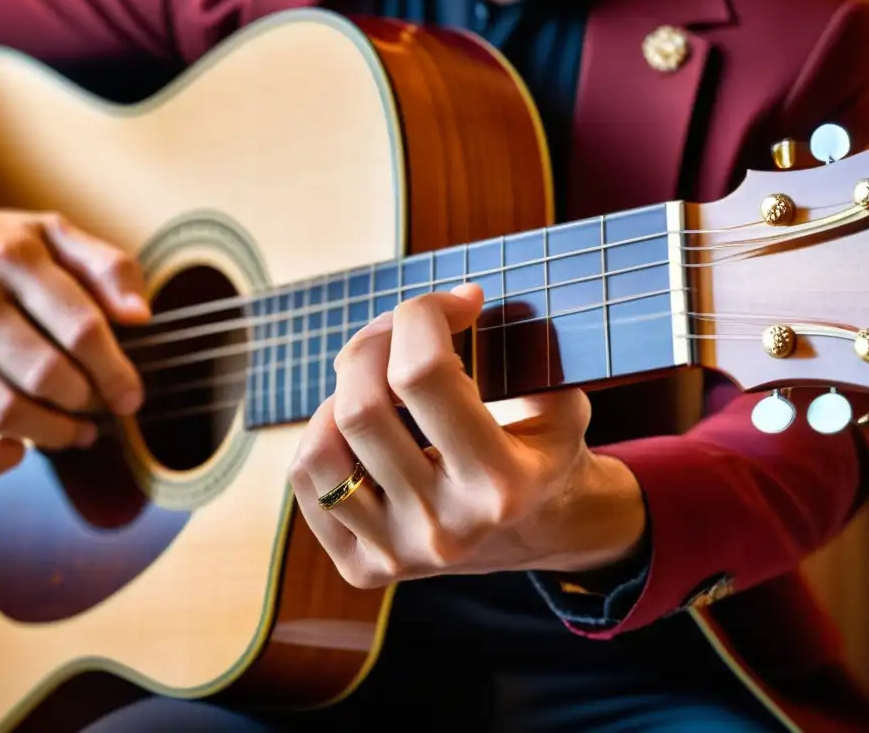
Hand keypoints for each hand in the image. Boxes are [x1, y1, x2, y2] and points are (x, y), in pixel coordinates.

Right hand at [0, 192, 149, 474]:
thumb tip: (140, 316)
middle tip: (103, 406)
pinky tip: (19, 450)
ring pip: (6, 412)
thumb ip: (106, 266)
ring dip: (55, 434)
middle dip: (89, 401)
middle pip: (47, 375)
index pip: (80, 328)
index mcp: (14, 261)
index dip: (116, 371)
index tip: (132, 396)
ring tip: (79, 432)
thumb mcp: (50, 232)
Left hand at [287, 284, 645, 588]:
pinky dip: (322, 435)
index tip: (452, 305)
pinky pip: (307, 483)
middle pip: (361, 405)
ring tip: (377, 382)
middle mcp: (444, 527)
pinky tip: (357, 426)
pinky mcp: (364, 568)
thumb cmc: (544, 455)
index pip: (424, 371)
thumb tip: (458, 300)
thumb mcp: (560, 405)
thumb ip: (521, 351)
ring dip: (341, 393)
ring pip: (322, 447)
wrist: (542, 537)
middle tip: (403, 332)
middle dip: (375, 342)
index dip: (424, 312)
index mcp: (500, 484)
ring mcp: (398, 552)